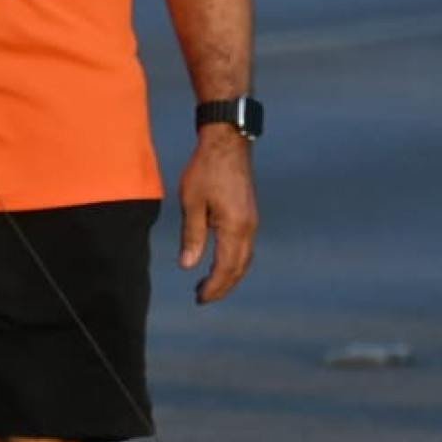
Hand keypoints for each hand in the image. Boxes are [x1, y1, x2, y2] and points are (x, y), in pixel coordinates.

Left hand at [177, 127, 258, 304]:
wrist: (227, 142)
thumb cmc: (206, 169)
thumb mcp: (192, 202)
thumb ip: (192, 236)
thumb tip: (188, 266)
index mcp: (235, 227)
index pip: (226, 268)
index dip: (213, 287)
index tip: (199, 298)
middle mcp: (249, 228)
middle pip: (239, 268)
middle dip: (223, 287)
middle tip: (202, 298)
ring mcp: (253, 221)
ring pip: (245, 259)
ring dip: (230, 275)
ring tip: (210, 285)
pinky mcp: (250, 214)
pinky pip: (246, 247)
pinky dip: (235, 261)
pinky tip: (221, 262)